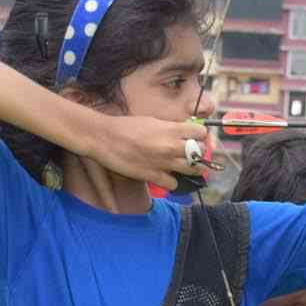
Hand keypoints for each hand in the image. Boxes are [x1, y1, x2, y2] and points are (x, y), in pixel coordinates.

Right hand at [89, 115, 208, 191]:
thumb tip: (183, 134)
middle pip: (201, 152)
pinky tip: (166, 177)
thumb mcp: (153, 121)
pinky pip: (173, 184)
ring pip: (193, 170)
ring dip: (192, 170)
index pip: (201, 133)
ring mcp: (163, 162)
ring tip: (185, 167)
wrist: (104, 138)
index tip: (197, 139)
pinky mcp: (153, 176)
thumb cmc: (126, 127)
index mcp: (171, 129)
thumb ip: (170, 129)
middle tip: (192, 155)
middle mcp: (171, 146)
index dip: (201, 137)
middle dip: (199, 153)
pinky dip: (172, 182)